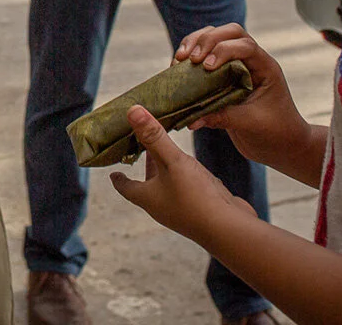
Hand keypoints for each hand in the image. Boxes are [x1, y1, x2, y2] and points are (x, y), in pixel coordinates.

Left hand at [110, 105, 256, 245]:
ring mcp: (182, 212)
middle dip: (145, 167)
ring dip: (165, 171)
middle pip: (147, 185)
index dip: (118, 178)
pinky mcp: (201, 212)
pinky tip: (194, 170)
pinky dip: (184, 178)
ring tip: (166, 153)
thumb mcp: (172, 161)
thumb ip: (154, 137)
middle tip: (141, 149)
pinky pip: (187, 192)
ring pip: (168, 188)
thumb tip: (131, 111)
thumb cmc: (195, 196)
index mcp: (148, 198)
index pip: (126, 187)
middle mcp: (162, 207)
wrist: (230, 231)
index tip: (112, 172)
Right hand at [173, 24, 313, 169]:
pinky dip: (190, 57)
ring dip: (194, 43)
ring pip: (215, 37)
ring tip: (179, 59)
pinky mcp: (223, 74)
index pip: (246, 46)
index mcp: (266, 68)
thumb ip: (223, 117)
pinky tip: (177, 69)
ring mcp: (237, 65)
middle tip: (190, 59)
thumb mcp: (251, 124)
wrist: (282, 145)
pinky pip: (205, 55)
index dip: (224, 50)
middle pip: (230, 32)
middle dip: (207, 40)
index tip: (207, 67)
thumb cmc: (275, 133)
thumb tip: (192, 119)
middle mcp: (252, 61)